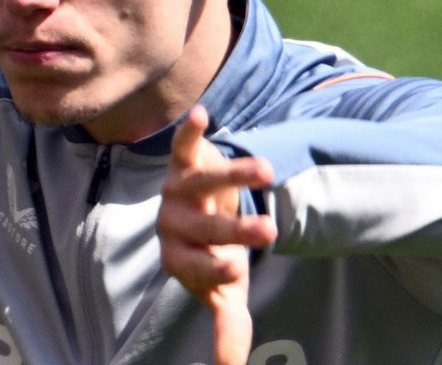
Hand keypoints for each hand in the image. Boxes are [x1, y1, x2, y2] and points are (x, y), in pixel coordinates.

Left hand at [158, 106, 276, 364]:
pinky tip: (200, 116)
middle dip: (235, 228)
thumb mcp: (223, 289)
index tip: (235, 270)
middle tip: (268, 231)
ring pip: (204, 182)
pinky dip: (190, 131)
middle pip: (204, 226)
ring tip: (267, 170)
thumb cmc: (214, 253)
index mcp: (178, 258)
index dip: (212, 268)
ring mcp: (177, 190)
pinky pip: (184, 146)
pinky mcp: (185, 161)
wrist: (204, 211)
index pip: (194, 266)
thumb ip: (228, 325)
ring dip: (234, 175)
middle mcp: (173, 222)